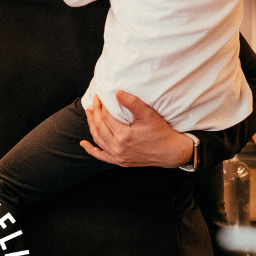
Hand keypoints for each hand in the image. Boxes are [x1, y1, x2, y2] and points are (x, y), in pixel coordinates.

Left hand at [80, 91, 194, 166]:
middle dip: (95, 113)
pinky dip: (92, 150)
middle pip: (99, 128)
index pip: (106, 118)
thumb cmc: (161, 133)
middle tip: (94, 102)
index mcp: (124, 136)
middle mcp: (118, 148)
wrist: (171, 152)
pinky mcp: (120, 162)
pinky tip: (84, 144)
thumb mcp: (148, 115)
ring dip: (91, 126)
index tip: (101, 97)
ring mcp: (118, 157)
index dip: (101, 106)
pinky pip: (102, 156)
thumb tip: (117, 93)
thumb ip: (132, 103)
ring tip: (89, 114)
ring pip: (98, 140)